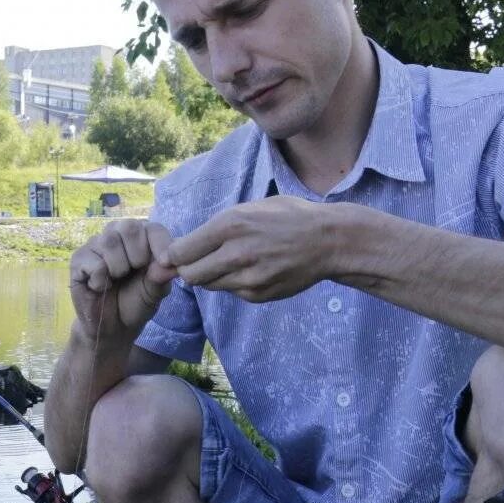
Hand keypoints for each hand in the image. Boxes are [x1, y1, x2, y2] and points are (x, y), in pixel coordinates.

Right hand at [68, 219, 178, 348]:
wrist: (113, 327)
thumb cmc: (135, 303)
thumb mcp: (155, 291)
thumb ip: (161, 276)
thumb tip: (168, 265)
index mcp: (140, 237)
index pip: (152, 228)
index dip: (161, 244)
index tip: (164, 264)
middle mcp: (117, 235)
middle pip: (129, 227)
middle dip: (137, 255)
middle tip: (133, 272)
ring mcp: (95, 245)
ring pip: (110, 242)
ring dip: (118, 268)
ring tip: (116, 279)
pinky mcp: (78, 260)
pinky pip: (94, 263)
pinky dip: (101, 280)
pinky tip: (100, 286)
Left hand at [163, 196, 340, 302]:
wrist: (328, 241)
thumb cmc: (287, 218)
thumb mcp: (250, 209)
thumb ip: (216, 228)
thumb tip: (183, 246)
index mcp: (230, 225)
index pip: (180, 252)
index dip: (175, 255)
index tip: (177, 255)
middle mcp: (236, 253)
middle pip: (190, 275)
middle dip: (188, 270)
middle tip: (198, 262)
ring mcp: (248, 277)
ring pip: (210, 285)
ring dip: (212, 276)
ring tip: (231, 261)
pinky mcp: (258, 294)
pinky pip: (232, 292)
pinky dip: (234, 283)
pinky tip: (252, 269)